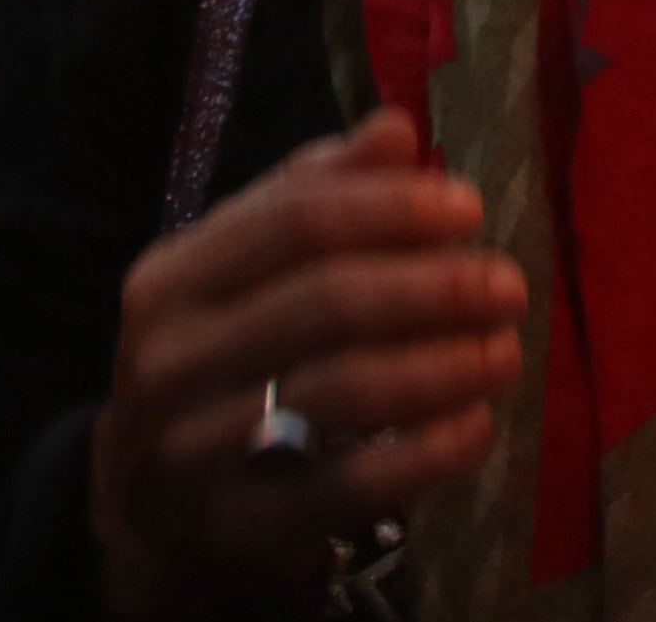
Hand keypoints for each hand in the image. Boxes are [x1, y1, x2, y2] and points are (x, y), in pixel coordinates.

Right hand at [89, 108, 525, 621]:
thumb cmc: (220, 360)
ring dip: (446, 366)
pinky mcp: (237, 527)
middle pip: (329, 302)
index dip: (395, 208)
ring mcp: (195, 451)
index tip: (471, 209)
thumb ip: (313, 194)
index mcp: (171, 278)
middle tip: (509, 286)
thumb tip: (396, 129)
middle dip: (436, 288)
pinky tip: (475, 428)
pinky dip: (427, 453)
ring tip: (504, 352)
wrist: (147, 509)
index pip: (297, 219)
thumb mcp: (242, 269)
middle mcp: (171, 361)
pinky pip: (350, 485)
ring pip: (344, 391)